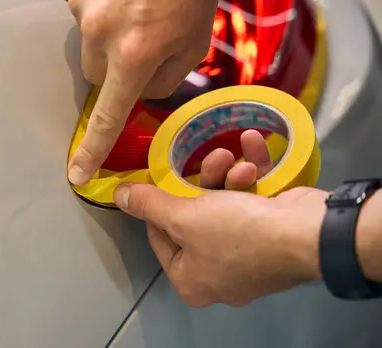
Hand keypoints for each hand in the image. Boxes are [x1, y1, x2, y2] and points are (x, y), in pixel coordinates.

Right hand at [62, 0, 228, 184]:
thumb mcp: (193, 45)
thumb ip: (162, 81)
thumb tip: (137, 92)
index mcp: (134, 52)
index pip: (108, 114)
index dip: (93, 149)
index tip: (77, 173)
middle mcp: (101, 31)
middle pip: (94, 75)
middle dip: (114, 68)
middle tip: (139, 42)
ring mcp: (82, 5)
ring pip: (86, 43)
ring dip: (106, 35)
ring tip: (134, 7)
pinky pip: (79, 13)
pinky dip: (98, 9)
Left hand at [114, 130, 327, 306]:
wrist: (309, 234)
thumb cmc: (237, 232)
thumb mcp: (183, 217)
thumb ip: (148, 204)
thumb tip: (118, 197)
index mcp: (192, 279)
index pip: (160, 237)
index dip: (158, 205)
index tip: (162, 179)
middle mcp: (218, 272)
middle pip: (194, 217)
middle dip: (202, 181)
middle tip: (212, 159)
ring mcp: (249, 254)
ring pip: (224, 204)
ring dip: (230, 175)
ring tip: (239, 163)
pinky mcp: (272, 233)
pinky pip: (252, 201)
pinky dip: (253, 174)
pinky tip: (254, 149)